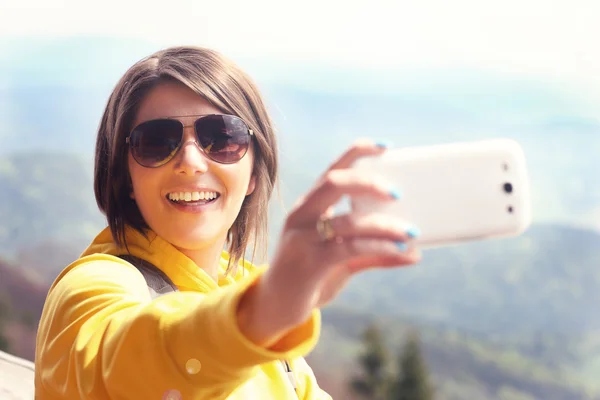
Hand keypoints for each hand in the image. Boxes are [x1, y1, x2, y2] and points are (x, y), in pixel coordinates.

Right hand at [237, 140, 420, 344]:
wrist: (275, 307)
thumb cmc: (310, 278)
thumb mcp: (343, 261)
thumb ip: (374, 253)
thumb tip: (414, 252)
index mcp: (309, 207)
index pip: (332, 169)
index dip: (357, 152)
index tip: (386, 146)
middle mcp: (302, 215)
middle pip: (334, 182)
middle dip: (368, 182)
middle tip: (397, 192)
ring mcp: (303, 238)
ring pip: (347, 220)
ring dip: (383, 224)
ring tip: (411, 231)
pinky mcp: (309, 262)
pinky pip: (349, 248)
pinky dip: (378, 246)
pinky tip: (399, 250)